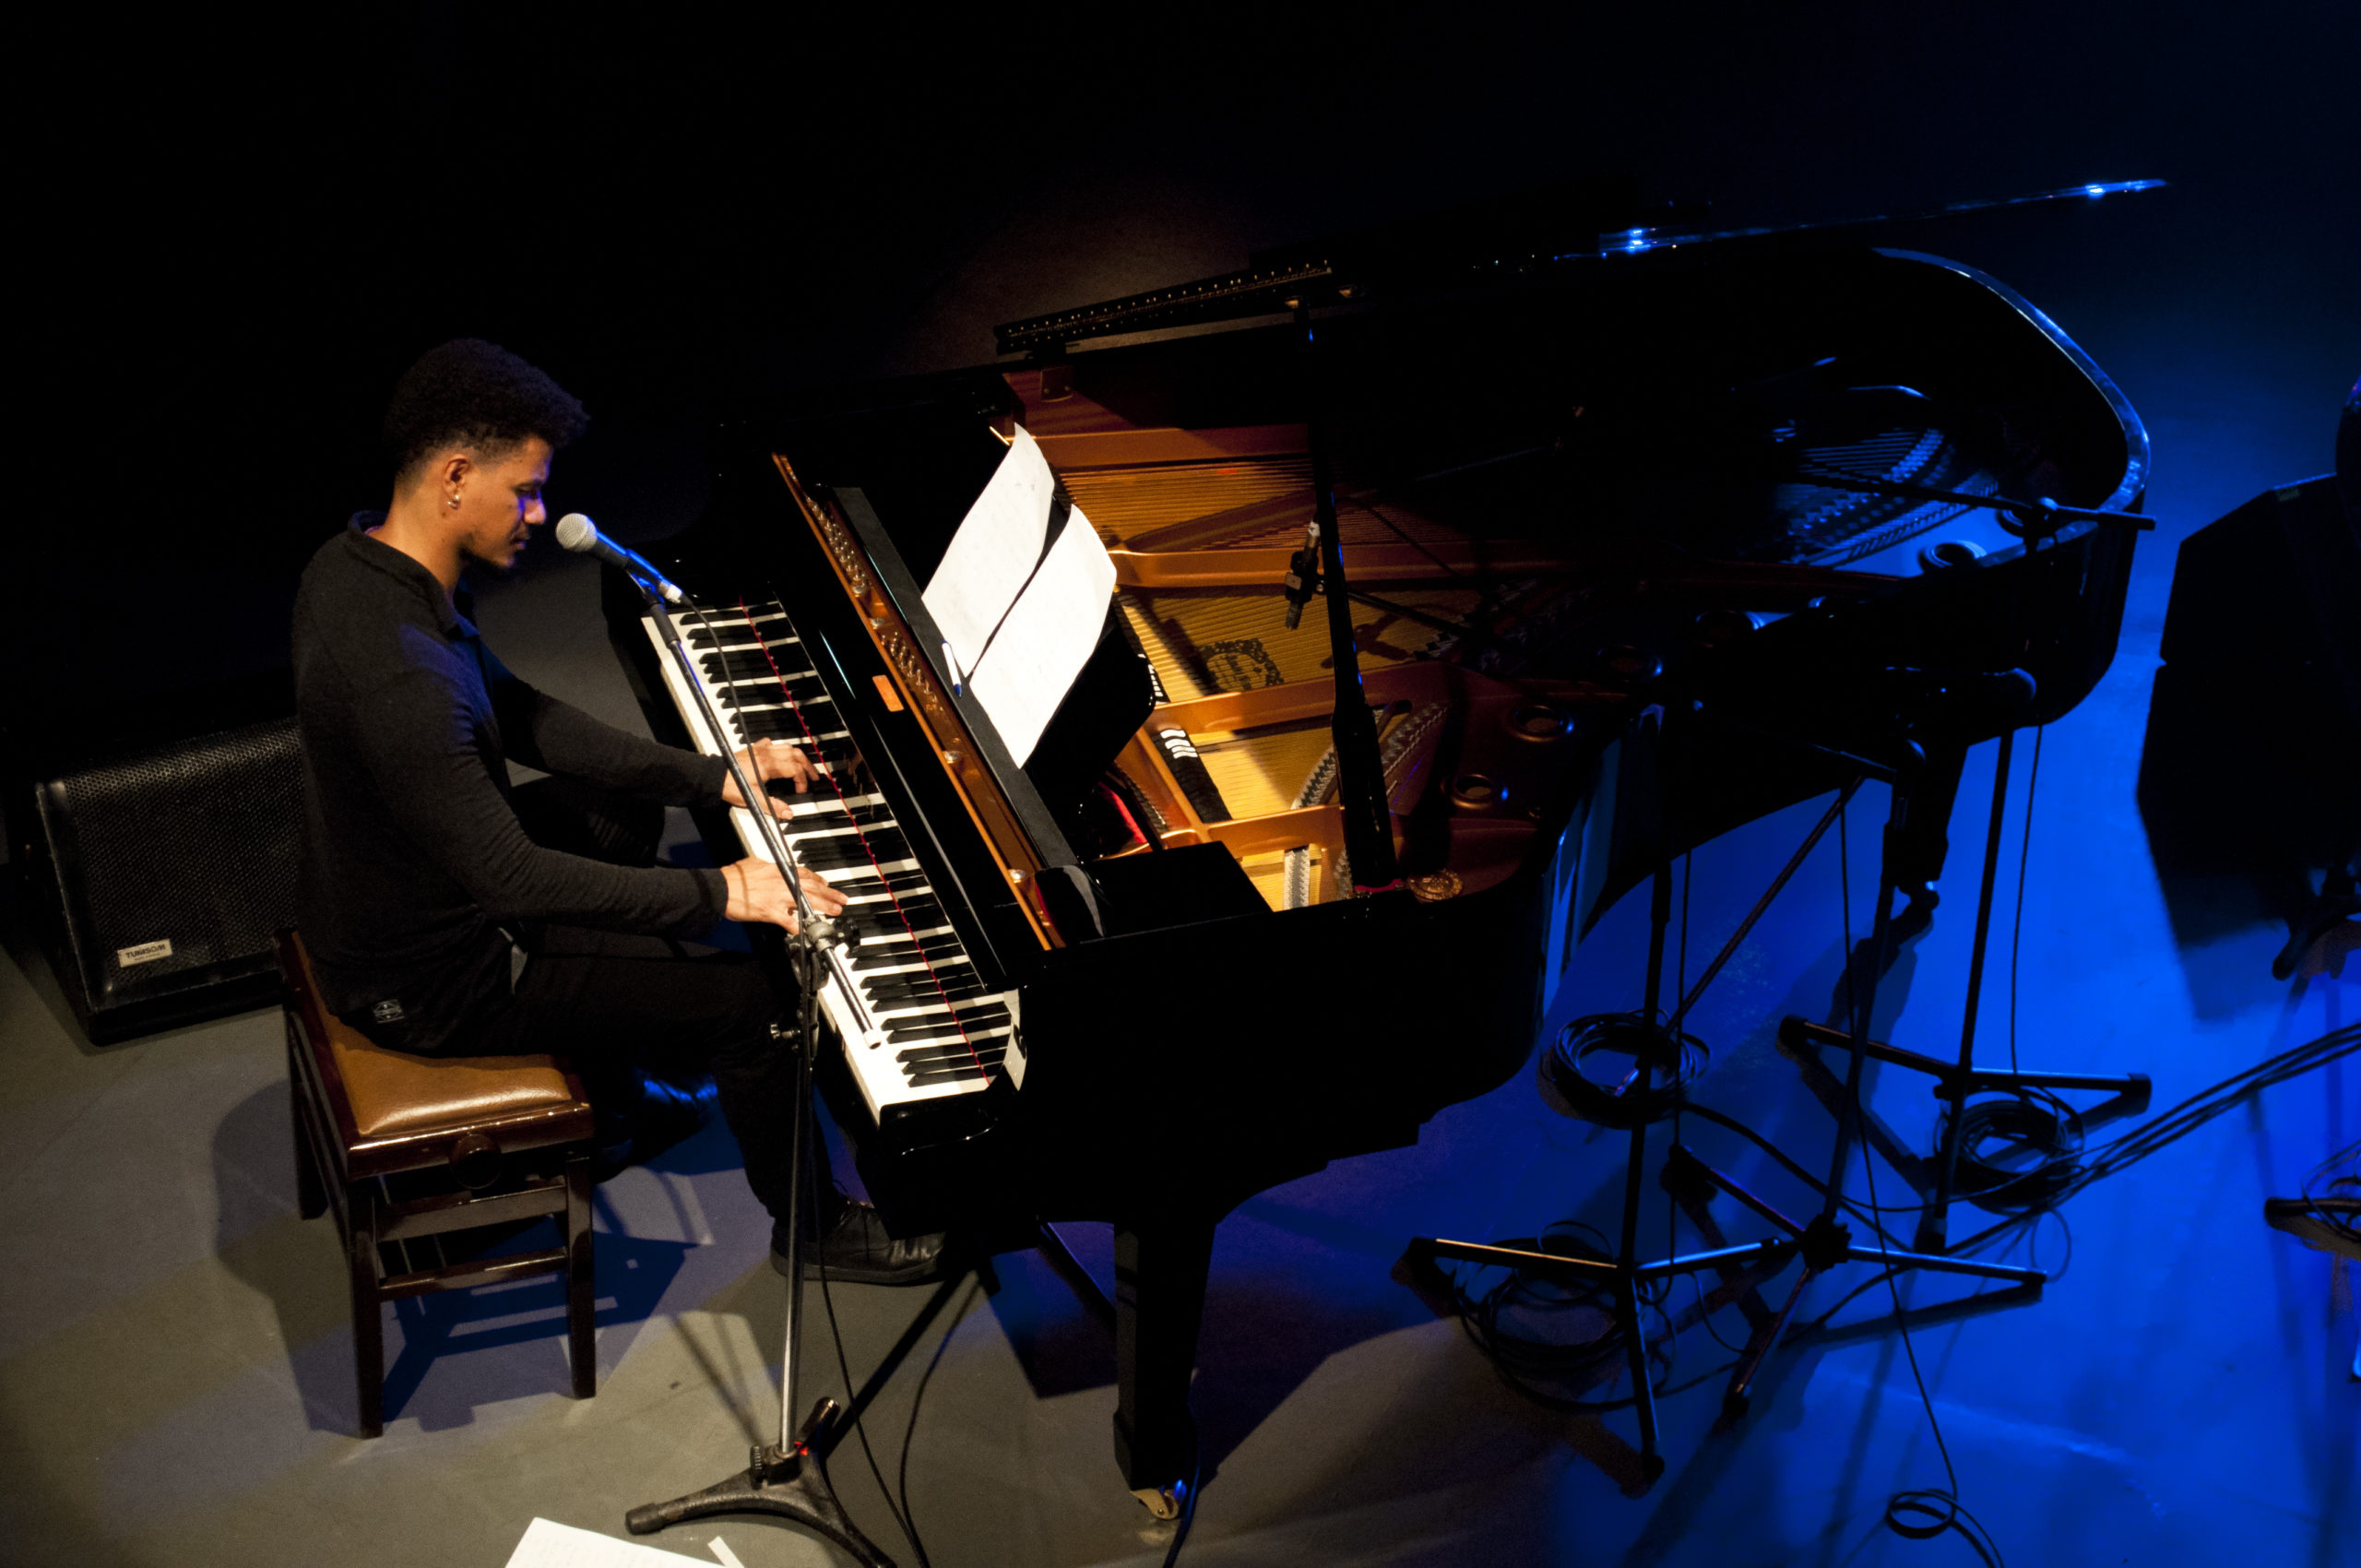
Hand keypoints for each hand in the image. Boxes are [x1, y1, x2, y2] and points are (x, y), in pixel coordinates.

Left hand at [721, 738, 822, 815]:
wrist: (713, 777)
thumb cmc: (731, 786)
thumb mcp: (754, 800)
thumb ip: (773, 807)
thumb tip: (789, 813)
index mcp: (769, 765)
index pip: (795, 768)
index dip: (802, 780)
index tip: (801, 790)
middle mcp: (766, 754)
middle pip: (795, 754)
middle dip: (807, 765)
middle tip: (813, 776)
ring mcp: (759, 750)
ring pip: (786, 746)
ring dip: (797, 756)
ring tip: (801, 766)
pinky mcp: (752, 749)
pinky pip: (771, 743)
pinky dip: (779, 748)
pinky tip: (779, 754)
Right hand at [721, 858, 848, 932]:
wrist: (720, 889)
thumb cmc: (733, 877)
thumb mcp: (754, 864)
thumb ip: (768, 868)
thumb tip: (773, 869)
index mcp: (778, 869)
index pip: (805, 873)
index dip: (819, 880)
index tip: (827, 884)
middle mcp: (782, 882)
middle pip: (812, 887)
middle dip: (829, 893)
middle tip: (841, 899)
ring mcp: (777, 898)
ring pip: (807, 902)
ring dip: (823, 907)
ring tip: (835, 911)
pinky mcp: (770, 912)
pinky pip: (789, 921)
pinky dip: (799, 927)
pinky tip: (809, 931)